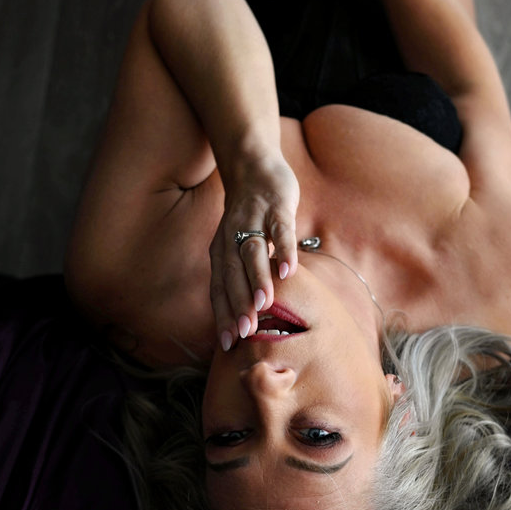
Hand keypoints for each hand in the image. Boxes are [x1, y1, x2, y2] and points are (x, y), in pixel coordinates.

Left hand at [209, 155, 299, 349]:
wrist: (252, 165)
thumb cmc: (247, 217)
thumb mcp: (235, 246)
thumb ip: (240, 277)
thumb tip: (246, 317)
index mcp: (221, 252)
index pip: (220, 288)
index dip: (223, 316)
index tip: (229, 344)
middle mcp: (231, 238)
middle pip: (233, 275)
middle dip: (238, 304)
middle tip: (246, 333)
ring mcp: (253, 220)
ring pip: (253, 253)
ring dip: (258, 279)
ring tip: (265, 305)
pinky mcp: (275, 206)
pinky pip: (280, 229)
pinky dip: (284, 249)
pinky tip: (290, 270)